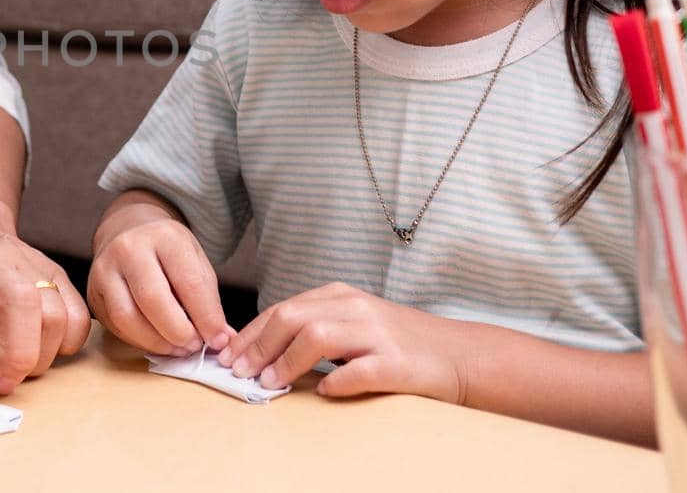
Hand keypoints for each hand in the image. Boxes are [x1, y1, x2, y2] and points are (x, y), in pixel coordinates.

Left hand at [0, 215, 90, 396]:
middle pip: (22, 306)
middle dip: (18, 356)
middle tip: (2, 383)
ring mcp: (25, 267)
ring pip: (56, 312)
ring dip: (43, 353)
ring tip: (16, 367)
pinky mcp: (52, 272)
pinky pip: (78, 313)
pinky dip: (68, 339)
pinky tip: (41, 347)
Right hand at [86, 191, 232, 355]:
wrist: (128, 233)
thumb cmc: (168, 253)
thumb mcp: (195, 262)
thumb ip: (208, 300)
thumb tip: (222, 339)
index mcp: (164, 236)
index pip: (189, 283)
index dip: (207, 318)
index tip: (218, 339)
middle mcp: (129, 248)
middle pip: (153, 299)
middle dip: (178, 331)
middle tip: (194, 346)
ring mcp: (104, 270)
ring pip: (126, 317)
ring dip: (156, 342)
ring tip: (176, 348)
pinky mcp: (92, 293)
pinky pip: (114, 326)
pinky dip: (139, 341)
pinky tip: (156, 342)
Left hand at [216, 283, 469, 401]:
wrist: (459, 355)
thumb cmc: (398, 343)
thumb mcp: (353, 323)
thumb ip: (313, 329)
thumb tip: (260, 352)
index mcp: (340, 296)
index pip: (282, 309)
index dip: (250, 334)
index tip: (227, 356)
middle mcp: (356, 308)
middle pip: (292, 318)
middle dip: (258, 346)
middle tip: (239, 372)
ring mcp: (377, 334)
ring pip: (318, 336)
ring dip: (286, 361)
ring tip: (269, 384)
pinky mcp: (397, 363)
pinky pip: (358, 371)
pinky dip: (336, 381)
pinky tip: (324, 391)